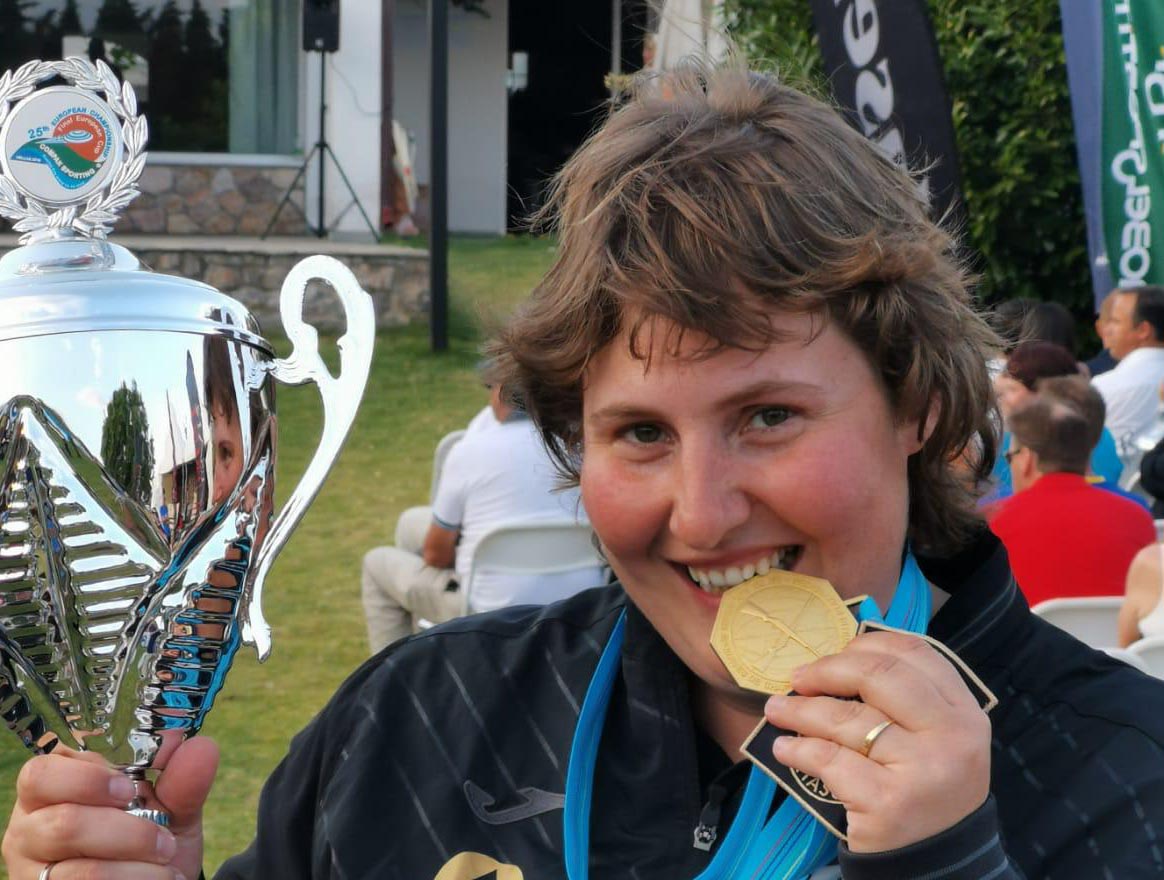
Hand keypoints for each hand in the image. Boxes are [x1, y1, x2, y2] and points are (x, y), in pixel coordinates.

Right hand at [2, 736, 218, 879]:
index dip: (86, 780)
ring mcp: (32, 872)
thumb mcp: (171, 807)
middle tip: (164, 840)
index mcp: (51, 790)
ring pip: (80, 870)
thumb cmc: (150, 837)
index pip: (41, 773)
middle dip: (128, 833)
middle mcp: (30, 830)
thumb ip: (182, 780)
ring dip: (137, 868)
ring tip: (168, 865)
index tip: (130, 789)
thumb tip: (201, 747)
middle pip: (63, 824)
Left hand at [763, 630, 990, 852]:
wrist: (937, 863)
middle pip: (878, 676)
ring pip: (846, 718)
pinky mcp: (888, 803)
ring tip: (777, 710)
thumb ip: (906, 700)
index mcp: (964, 714)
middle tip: (798, 678)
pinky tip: (784, 748)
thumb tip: (838, 660)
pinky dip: (799, 750)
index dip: (868, 644)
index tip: (837, 651)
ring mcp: (922, 771)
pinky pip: (829, 760)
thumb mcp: (937, 740)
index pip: (915, 654)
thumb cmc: (925, 790)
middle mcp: (951, 738)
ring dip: (800, 710)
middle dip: (828, 670)